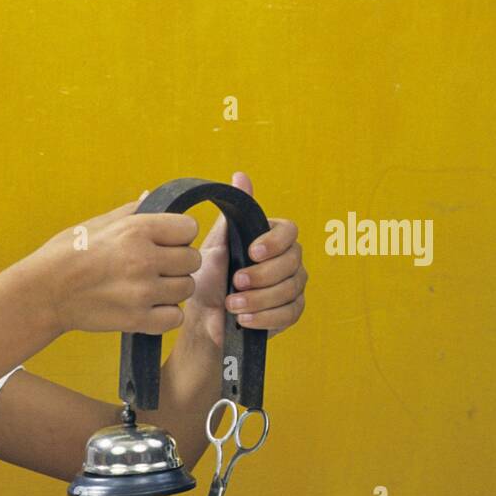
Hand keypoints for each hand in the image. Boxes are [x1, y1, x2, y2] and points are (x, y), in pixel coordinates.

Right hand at [32, 195, 201, 335]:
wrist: (43, 293)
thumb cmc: (65, 255)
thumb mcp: (96, 224)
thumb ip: (131, 212)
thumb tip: (153, 196)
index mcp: (136, 230)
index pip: (189, 228)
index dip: (178, 235)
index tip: (163, 242)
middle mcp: (143, 260)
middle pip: (192, 260)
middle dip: (178, 263)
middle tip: (156, 267)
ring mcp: (142, 292)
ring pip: (186, 289)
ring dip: (172, 289)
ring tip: (149, 287)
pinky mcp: (137, 319)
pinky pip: (174, 317)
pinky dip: (164, 315)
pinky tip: (147, 307)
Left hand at [185, 171, 307, 346]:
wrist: (203, 316)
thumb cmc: (209, 276)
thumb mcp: (216, 241)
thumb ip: (233, 212)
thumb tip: (240, 176)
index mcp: (272, 238)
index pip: (289, 231)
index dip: (274, 242)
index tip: (251, 252)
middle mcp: (288, 260)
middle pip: (292, 263)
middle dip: (262, 276)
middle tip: (235, 283)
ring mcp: (293, 286)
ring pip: (290, 290)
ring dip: (259, 299)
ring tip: (232, 304)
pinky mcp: (291, 312)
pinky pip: (289, 314)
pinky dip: (265, 318)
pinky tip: (244, 319)